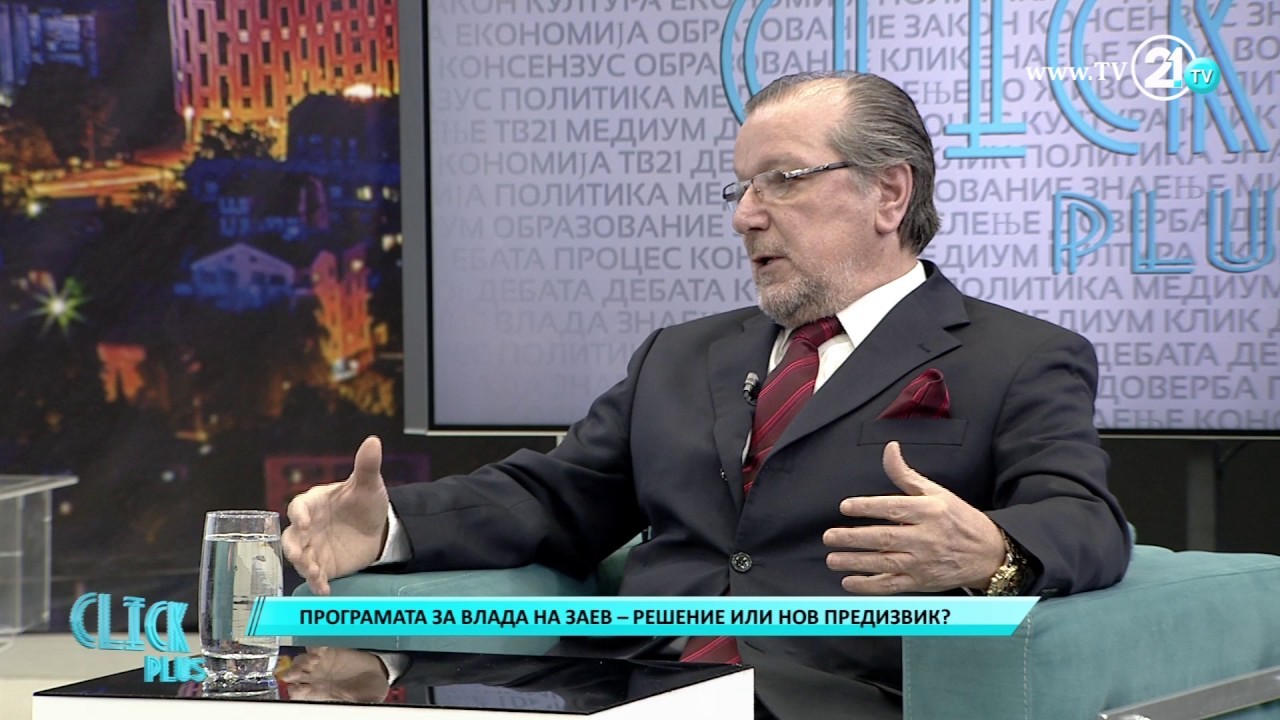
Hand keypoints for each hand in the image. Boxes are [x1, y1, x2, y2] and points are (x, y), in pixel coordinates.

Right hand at [282, 436, 389, 594]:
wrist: (378, 529)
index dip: (299, 514)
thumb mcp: (369, 484)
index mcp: (314, 503)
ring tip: (315, 573)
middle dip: (293, 546)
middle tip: (300, 555)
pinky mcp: (322, 565)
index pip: (299, 506)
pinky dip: (317, 583)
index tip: (304, 522)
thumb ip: (367, 465)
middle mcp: (307, 526)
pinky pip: (315, 576)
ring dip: (304, 566)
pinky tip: (324, 589)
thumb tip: (373, 441)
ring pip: (299, 558)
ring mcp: (313, 547)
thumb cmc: (366, 502)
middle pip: (291, 536)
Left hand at [283, 646, 391, 702]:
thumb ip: (349, 702)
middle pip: (293, 675)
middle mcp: (315, 679)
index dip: (296, 691)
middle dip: (292, 673)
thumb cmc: (367, 693)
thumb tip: (344, 704)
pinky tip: (322, 650)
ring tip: (315, 660)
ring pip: (300, 660)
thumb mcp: (359, 702)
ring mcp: (320, 664)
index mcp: (318, 695)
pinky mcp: (328, 651)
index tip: (303, 688)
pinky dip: (315, 647)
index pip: (297, 693)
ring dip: (303, 660)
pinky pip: (314, 647)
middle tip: (298, 673)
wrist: (377, 675)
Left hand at [823, 441, 1004, 594]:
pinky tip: (849, 582)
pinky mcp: (922, 583)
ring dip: (855, 563)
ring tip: (832, 559)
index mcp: (929, 511)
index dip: (867, 507)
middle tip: (829, 536)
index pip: (893, 508)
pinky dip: (869, 586)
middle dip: (854, 538)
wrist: (988, 553)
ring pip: (884, 564)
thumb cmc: (958, 519)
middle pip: (884, 538)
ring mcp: (923, 563)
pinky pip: (892, 586)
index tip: (845, 506)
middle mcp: (925, 538)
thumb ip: (906, 474)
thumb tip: (889, 448)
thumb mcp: (936, 492)